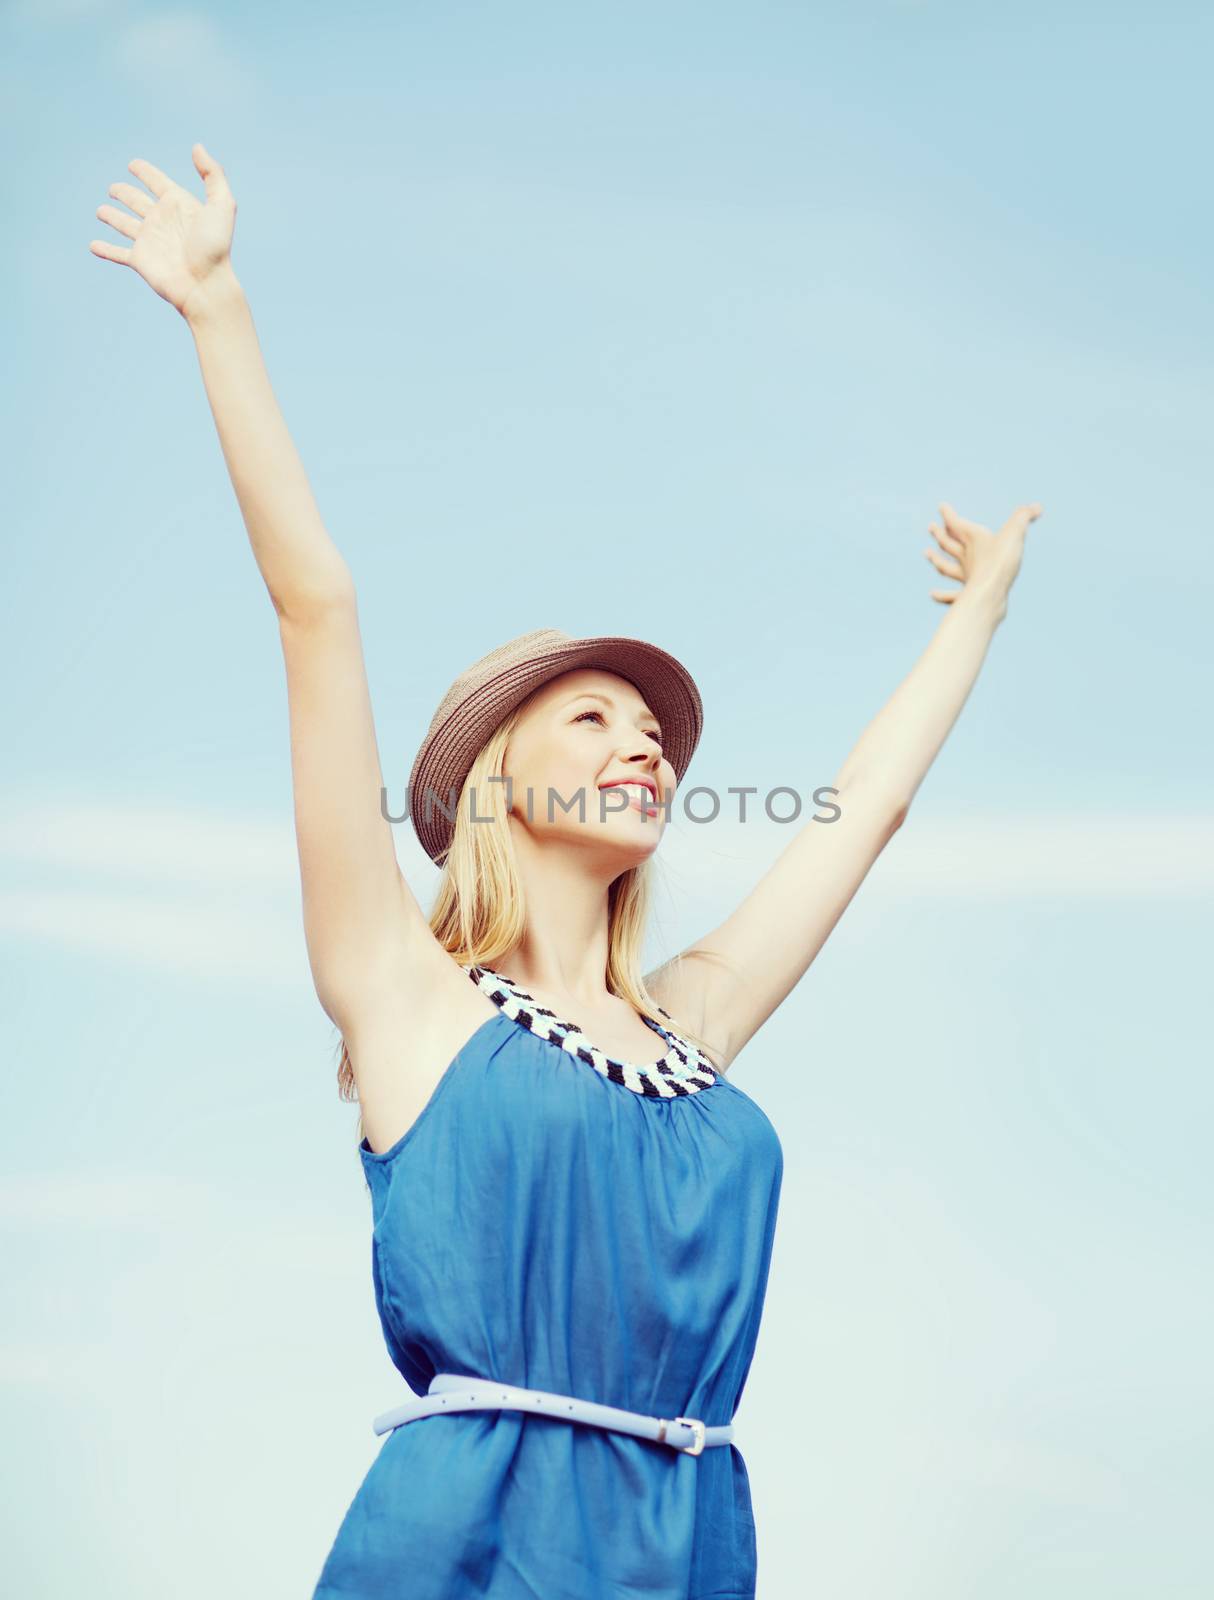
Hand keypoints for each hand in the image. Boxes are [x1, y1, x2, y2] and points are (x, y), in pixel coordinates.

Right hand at [88, 143, 237, 319]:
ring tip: (100, 211)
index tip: (133, 165)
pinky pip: (117, 253)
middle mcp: (161, 221)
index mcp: (178, 205)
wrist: (206, 285)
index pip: (158, 182)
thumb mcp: (222, 205)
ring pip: (124, 224)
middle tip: (113, 188)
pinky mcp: (139, 260)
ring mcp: (149, 241)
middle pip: (137, 201)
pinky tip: (92, 246)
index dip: (146, 173)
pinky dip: (104, 250)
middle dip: (124, 193)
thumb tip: (196, 147)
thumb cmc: (215, 248)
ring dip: (111, 216)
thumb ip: (212, 174)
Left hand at [924, 500, 1044, 617]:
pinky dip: (942, 595)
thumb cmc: (1000, 562)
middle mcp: (966, 558)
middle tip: (931, 527)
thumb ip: (1024, 517)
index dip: (948, 515)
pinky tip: (933, 594)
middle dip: (940, 534)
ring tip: (927, 554)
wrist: (991, 593)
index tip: (941, 506)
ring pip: (947, 567)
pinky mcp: (968, 595)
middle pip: (949, 544)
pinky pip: (952, 595)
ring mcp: (965, 577)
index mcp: (973, 540)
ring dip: (937, 559)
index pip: (956, 523)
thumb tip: (1037, 506)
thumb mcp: (1015, 533)